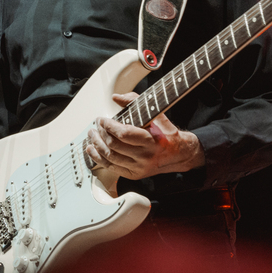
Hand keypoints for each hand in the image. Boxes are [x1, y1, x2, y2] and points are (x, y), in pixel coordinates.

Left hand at [86, 93, 204, 179]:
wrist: (179, 154)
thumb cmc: (167, 133)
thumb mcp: (157, 113)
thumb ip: (135, 102)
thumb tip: (116, 98)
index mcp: (152, 141)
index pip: (124, 134)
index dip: (109, 126)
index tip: (102, 119)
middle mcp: (145, 156)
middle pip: (114, 145)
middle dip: (101, 133)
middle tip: (96, 126)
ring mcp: (139, 168)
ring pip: (110, 157)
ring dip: (97, 145)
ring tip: (92, 135)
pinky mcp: (134, 175)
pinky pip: (111, 167)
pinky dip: (98, 158)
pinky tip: (92, 150)